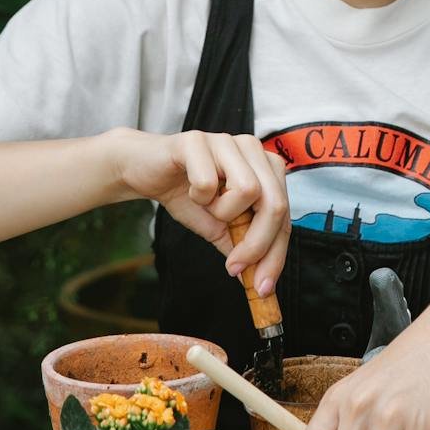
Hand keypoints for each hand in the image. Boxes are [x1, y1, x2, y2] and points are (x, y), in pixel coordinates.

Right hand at [109, 128, 290, 293]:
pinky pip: (209, 182)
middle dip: (257, 245)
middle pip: (275, 203)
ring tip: (206, 206)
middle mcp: (253, 149)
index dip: (276, 254)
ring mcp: (227, 141)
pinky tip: (189, 190)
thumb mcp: (219, 226)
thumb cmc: (187, 194)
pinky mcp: (198, 140)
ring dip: (223, 212)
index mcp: (265, 167)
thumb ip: (242, 245)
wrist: (145, 172)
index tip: (262, 288)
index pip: (284, 214)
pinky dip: (198, 197)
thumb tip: (260, 281)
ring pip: (249, 190)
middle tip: (234, 268)